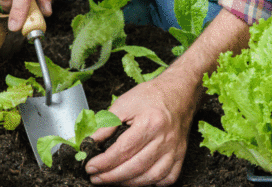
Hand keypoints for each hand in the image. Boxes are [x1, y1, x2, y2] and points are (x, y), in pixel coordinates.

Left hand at [85, 76, 201, 185]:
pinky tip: (137, 180)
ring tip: (112, 180)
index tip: (90, 167)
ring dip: (128, 183)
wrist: (178, 92)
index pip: (123, 150)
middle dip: (112, 176)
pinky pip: (167, 178)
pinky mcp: (181, 155)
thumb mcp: (124, 104)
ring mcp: (175, 150)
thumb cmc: (151, 96)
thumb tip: (91, 142)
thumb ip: (106, 124)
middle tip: (96, 178)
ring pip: (151, 177)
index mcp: (150, 123)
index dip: (104, 162)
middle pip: (135, 167)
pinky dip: (151, 183)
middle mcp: (164, 139)